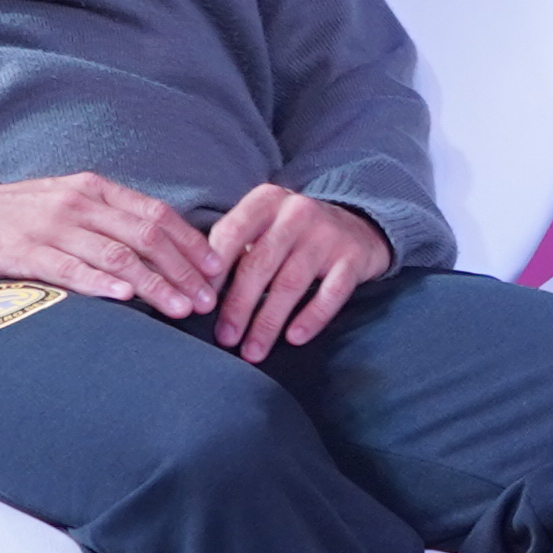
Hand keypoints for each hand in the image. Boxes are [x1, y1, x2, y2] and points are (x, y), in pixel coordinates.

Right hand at [0, 171, 218, 318]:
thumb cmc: (20, 216)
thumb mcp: (70, 203)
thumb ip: (110, 220)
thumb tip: (162, 249)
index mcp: (95, 190)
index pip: (157, 215)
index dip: (191, 244)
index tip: (216, 271)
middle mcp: (79, 204)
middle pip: (146, 237)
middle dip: (182, 270)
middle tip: (205, 300)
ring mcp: (51, 227)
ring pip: (116, 255)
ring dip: (153, 284)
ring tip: (178, 309)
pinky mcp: (23, 252)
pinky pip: (68, 268)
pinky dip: (100, 282)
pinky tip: (124, 298)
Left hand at [192, 184, 393, 359]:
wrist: (358, 224)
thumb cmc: (293, 233)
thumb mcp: (263, 224)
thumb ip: (232, 246)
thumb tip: (193, 291)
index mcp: (266, 201)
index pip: (230, 234)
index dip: (212, 274)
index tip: (199, 306)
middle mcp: (297, 212)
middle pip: (258, 264)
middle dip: (238, 306)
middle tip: (224, 338)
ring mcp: (327, 234)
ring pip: (291, 283)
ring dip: (268, 322)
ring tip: (252, 351)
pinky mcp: (353, 257)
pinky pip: (331, 293)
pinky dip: (312, 318)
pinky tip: (294, 338)